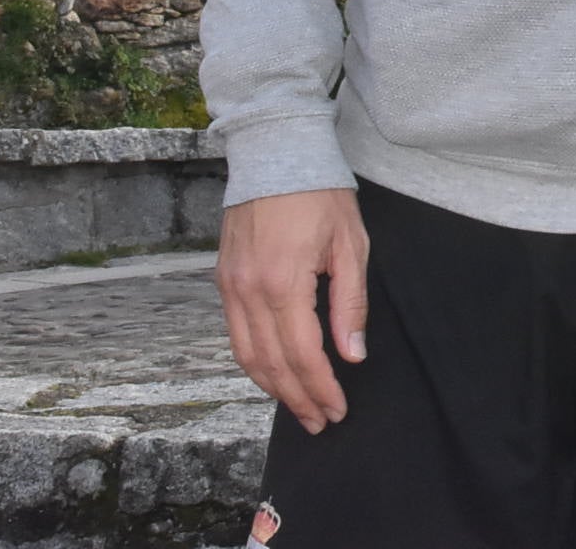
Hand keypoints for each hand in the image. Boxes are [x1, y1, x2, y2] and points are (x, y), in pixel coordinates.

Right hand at [218, 187, 369, 431]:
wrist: (274, 153)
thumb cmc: (320, 194)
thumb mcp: (350, 244)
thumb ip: (350, 303)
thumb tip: (352, 355)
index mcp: (284, 283)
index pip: (303, 354)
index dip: (321, 387)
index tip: (337, 409)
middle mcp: (249, 291)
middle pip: (271, 364)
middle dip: (297, 398)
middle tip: (320, 421)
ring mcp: (230, 287)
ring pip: (247, 355)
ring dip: (272, 387)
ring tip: (299, 407)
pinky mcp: (223, 280)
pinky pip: (235, 334)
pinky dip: (254, 361)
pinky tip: (273, 373)